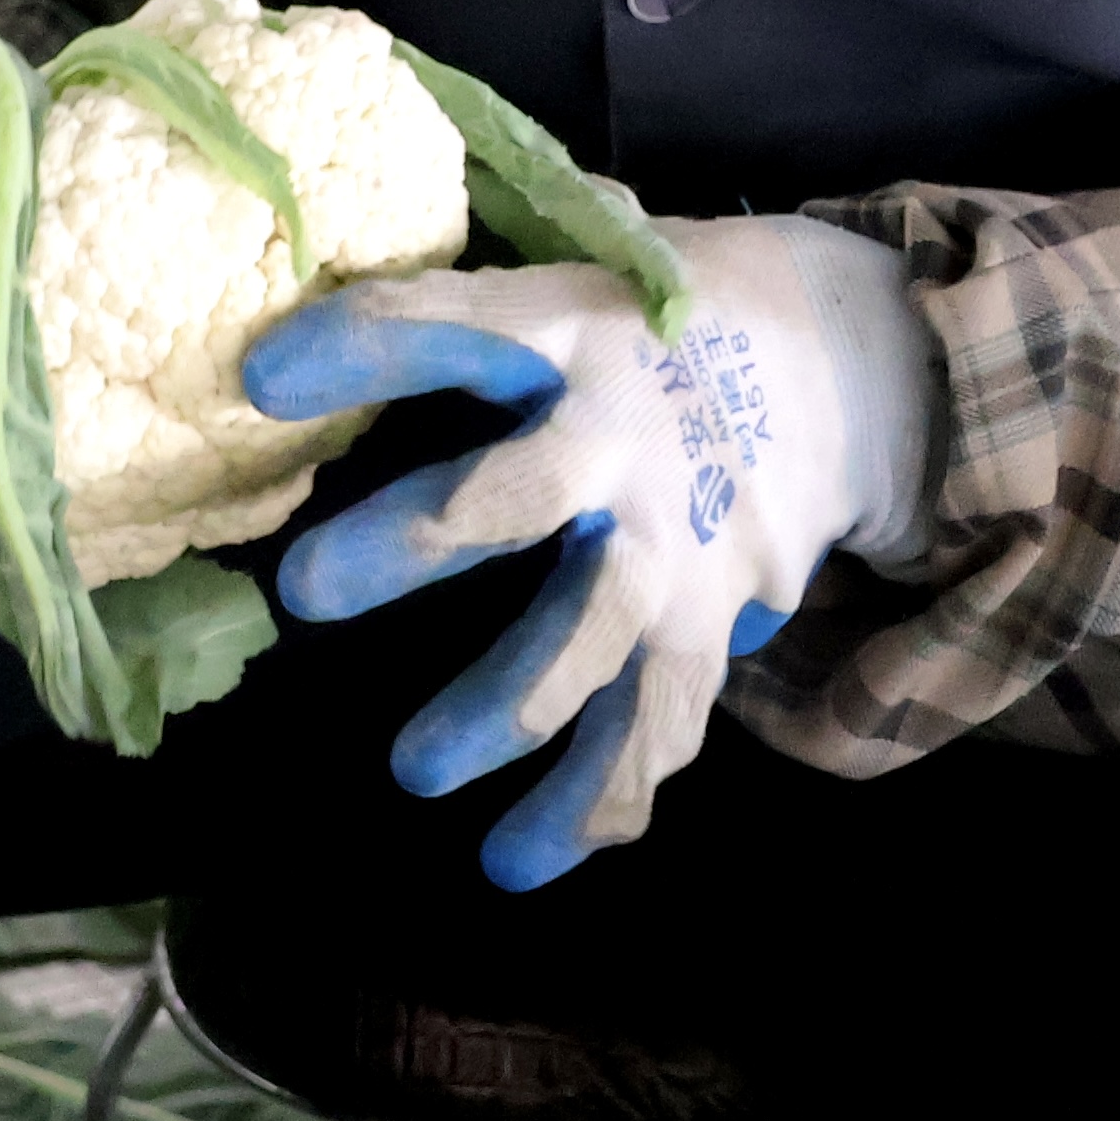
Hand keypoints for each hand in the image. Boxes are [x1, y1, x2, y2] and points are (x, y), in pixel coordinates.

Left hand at [242, 215, 933, 887]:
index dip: (372, 347)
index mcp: (579, 329)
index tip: (266, 379)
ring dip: (501, 709)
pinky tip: (520, 858)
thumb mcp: (594, 263)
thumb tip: (307, 314)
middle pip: (520, 496)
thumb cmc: (668, 316)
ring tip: (417, 772)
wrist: (853, 367)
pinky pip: (657, 727)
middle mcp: (629, 438)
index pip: (465, 327)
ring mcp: (680, 542)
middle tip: (304, 591)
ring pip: (590, 640)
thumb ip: (478, 303)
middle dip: (413, 542)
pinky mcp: (717, 622)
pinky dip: (595, 800)